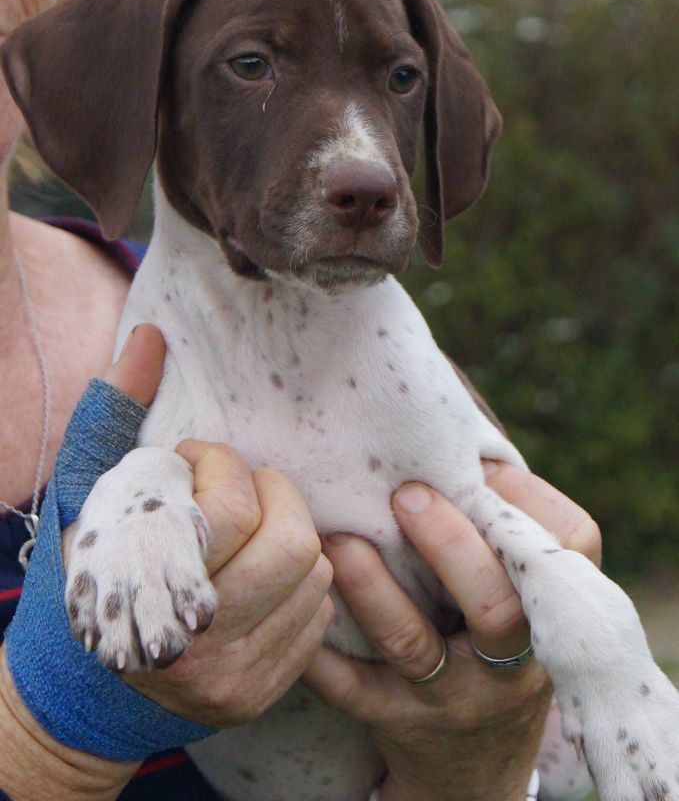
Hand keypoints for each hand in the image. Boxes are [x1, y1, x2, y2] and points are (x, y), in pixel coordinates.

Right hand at [64, 327, 333, 728]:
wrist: (84, 687)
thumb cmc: (88, 569)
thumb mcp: (86, 491)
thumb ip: (114, 413)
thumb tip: (149, 336)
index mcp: (152, 586)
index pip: (234, 509)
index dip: (222, 466)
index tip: (196, 463)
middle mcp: (200, 643)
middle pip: (293, 543)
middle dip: (275, 495)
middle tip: (241, 488)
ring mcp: (237, 677)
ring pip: (317, 574)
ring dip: (290, 535)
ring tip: (250, 531)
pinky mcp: (263, 696)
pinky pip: (320, 616)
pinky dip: (299, 584)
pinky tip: (259, 576)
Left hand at [303, 464, 600, 800]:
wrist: (479, 759)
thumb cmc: (495, 636)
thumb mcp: (523, 593)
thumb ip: (504, 525)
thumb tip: (454, 434)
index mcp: (550, 610)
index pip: (566, 550)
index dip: (525, 503)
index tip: (477, 467)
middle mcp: (511, 661)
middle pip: (494, 602)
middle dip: (448, 542)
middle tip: (406, 494)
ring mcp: (453, 697)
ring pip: (414, 641)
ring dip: (372, 586)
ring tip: (339, 538)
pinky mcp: (396, 720)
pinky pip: (353, 688)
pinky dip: (323, 650)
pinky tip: (301, 603)